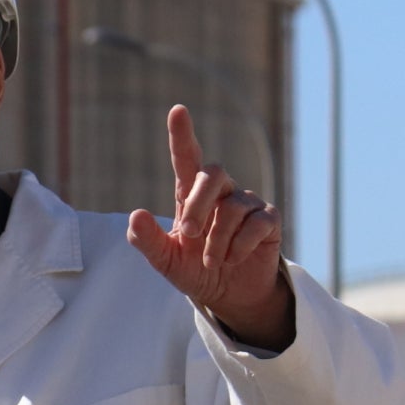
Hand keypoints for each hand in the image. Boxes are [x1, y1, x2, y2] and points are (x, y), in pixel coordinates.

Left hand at [124, 105, 294, 351]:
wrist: (228, 295)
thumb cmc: (194, 270)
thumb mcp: (165, 260)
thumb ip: (147, 240)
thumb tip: (135, 214)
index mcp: (190, 196)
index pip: (186, 159)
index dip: (182, 135)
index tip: (177, 110)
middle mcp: (220, 193)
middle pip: (213, 174)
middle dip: (198, 204)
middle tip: (189, 235)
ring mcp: (247, 204)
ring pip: (234, 206)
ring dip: (218, 239)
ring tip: (213, 261)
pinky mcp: (269, 220)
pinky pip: (257, 223)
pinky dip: (240, 245)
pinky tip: (233, 258)